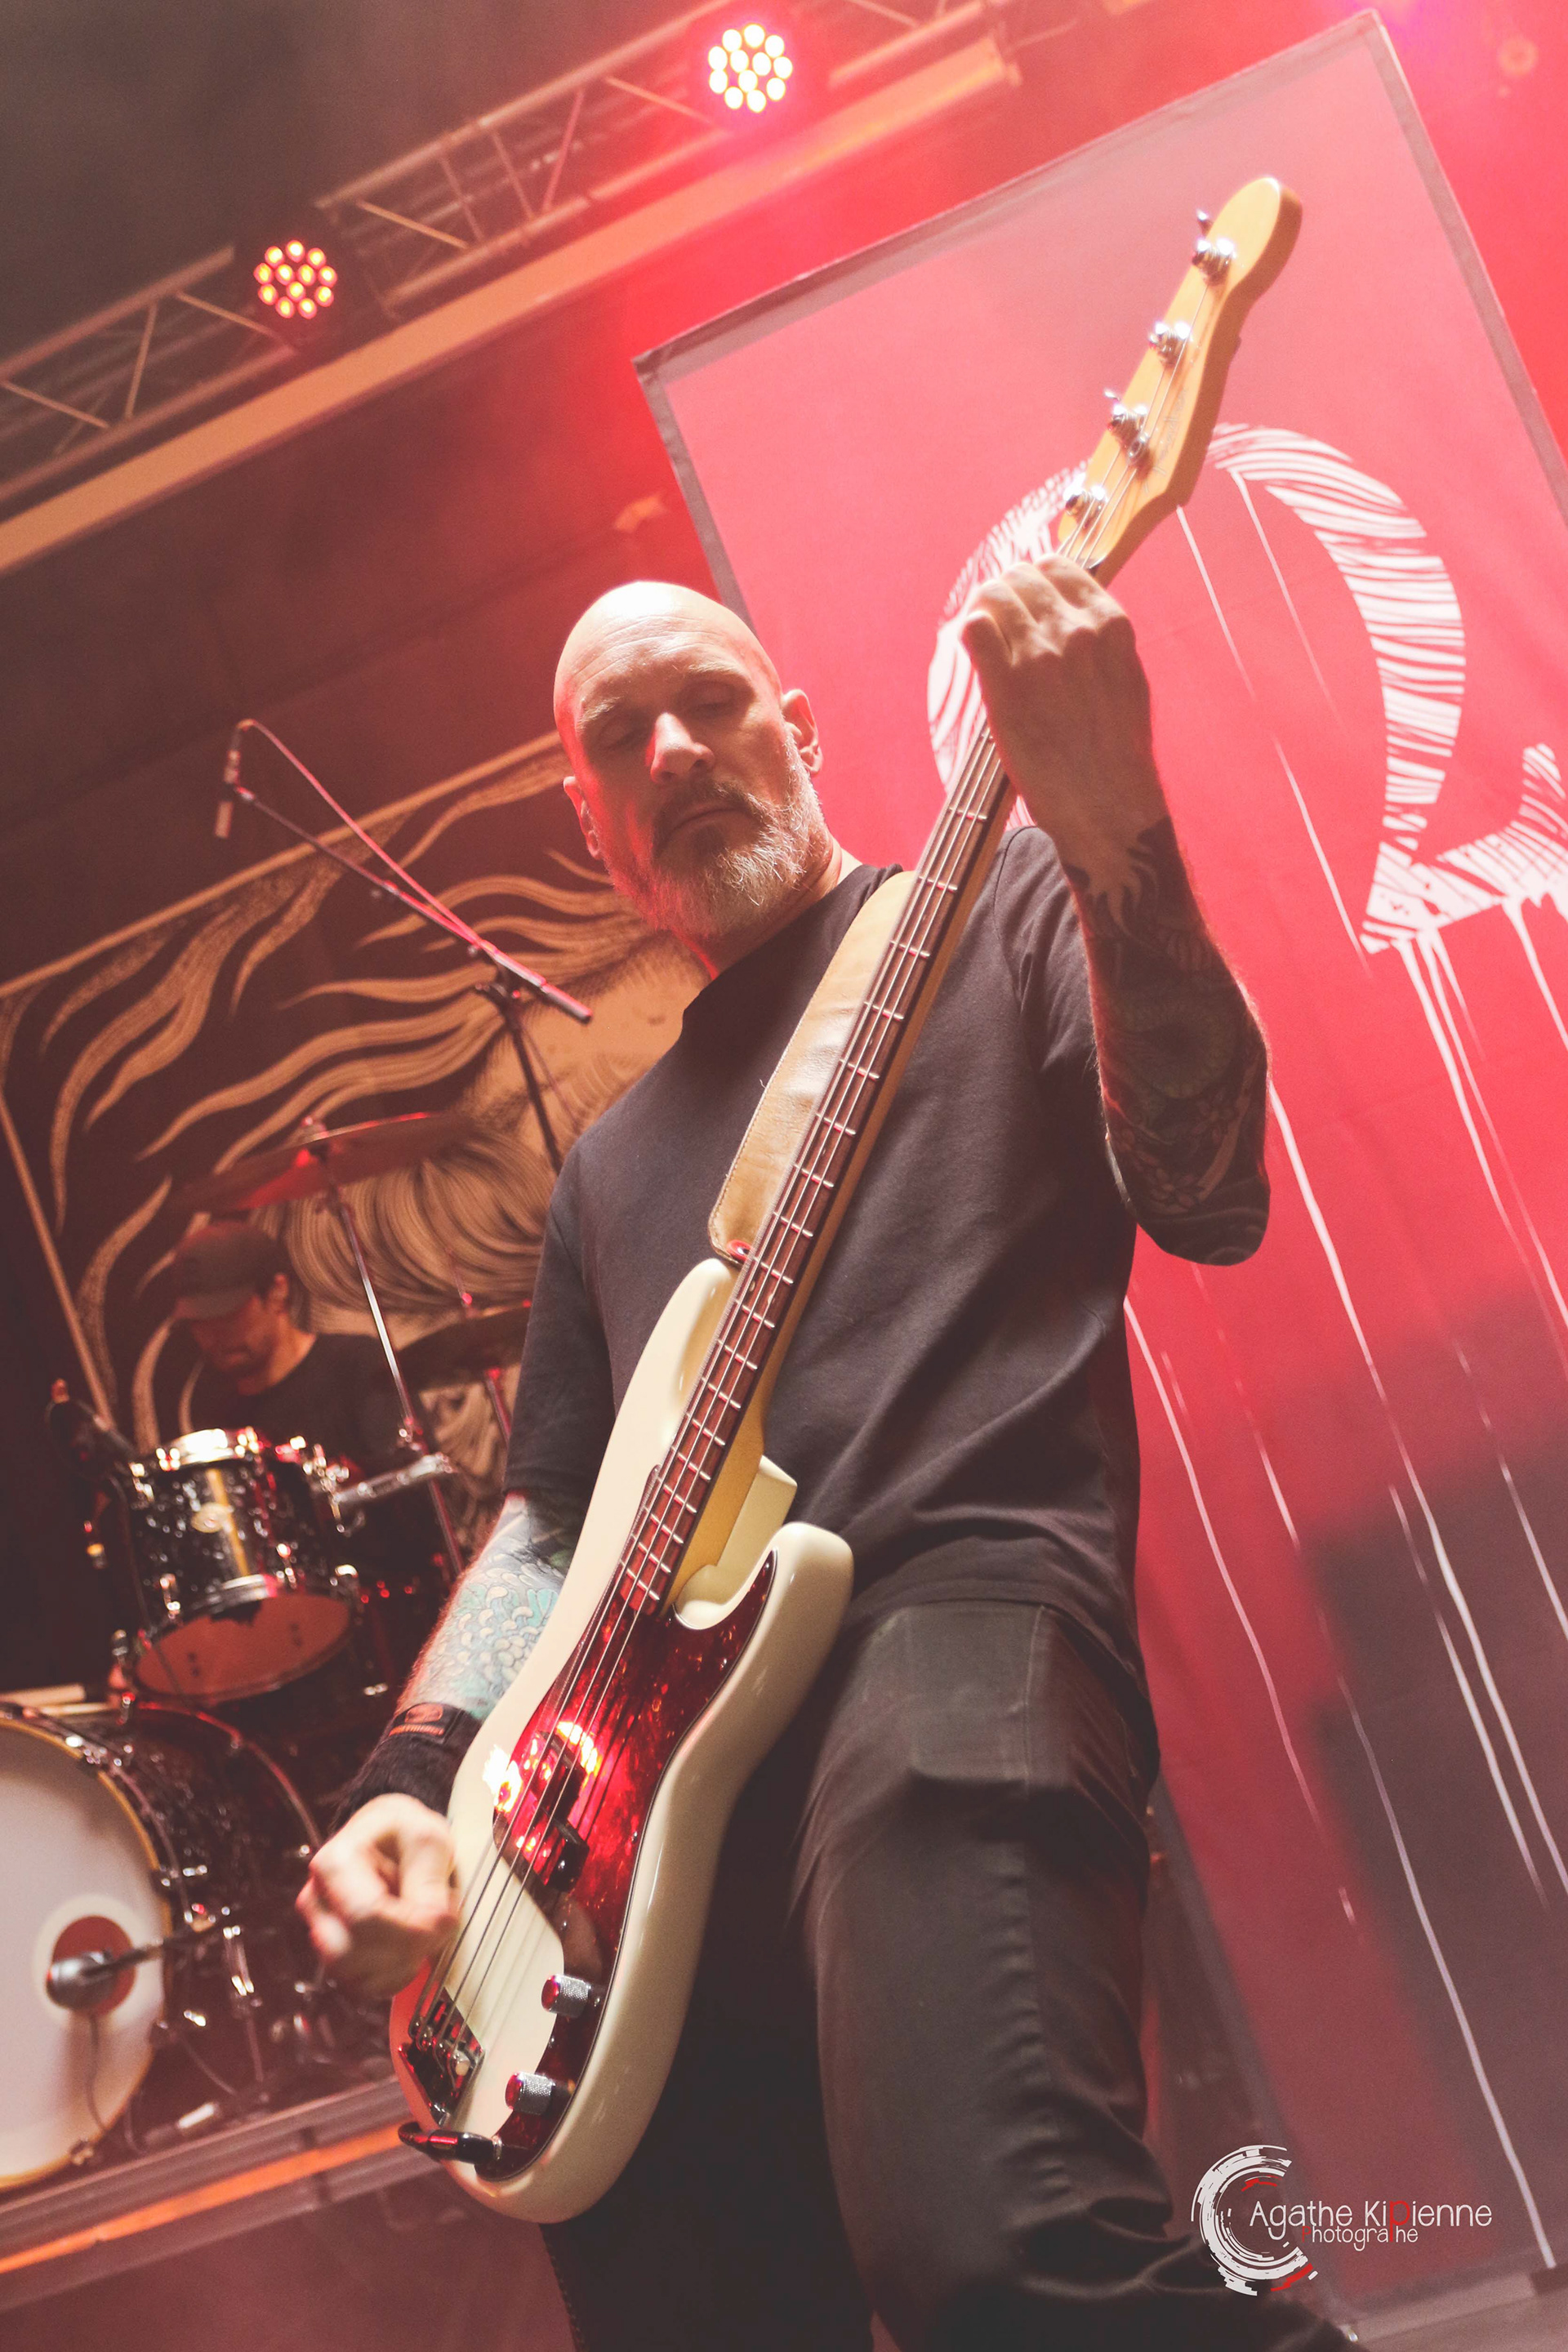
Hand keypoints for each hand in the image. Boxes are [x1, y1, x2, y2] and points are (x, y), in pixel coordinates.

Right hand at [297, 1794, 458, 1996]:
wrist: (391, 1838)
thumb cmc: (406, 1834)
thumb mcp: (428, 1839)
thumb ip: (430, 1880)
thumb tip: (435, 1925)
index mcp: (334, 1863)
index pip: (365, 1916)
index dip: (409, 1929)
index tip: (444, 1920)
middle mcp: (317, 1901)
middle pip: (352, 1955)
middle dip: (403, 1950)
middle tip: (438, 1926)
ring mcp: (322, 1933)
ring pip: (355, 1979)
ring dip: (401, 1965)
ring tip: (425, 1931)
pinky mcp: (337, 1957)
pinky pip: (363, 1988)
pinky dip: (395, 1977)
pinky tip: (412, 1948)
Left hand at [958, 556, 1165, 871]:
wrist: (1106, 804)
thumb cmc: (1117, 750)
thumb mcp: (1127, 679)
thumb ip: (1101, 641)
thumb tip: (1075, 615)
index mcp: (1110, 625)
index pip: (1058, 567)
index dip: (1034, 578)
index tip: (1024, 595)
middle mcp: (1075, 631)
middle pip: (1020, 577)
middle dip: (1005, 591)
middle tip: (996, 615)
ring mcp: (1039, 656)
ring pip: (993, 597)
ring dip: (982, 608)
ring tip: (982, 631)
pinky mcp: (1006, 686)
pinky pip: (975, 630)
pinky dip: (970, 632)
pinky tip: (974, 647)